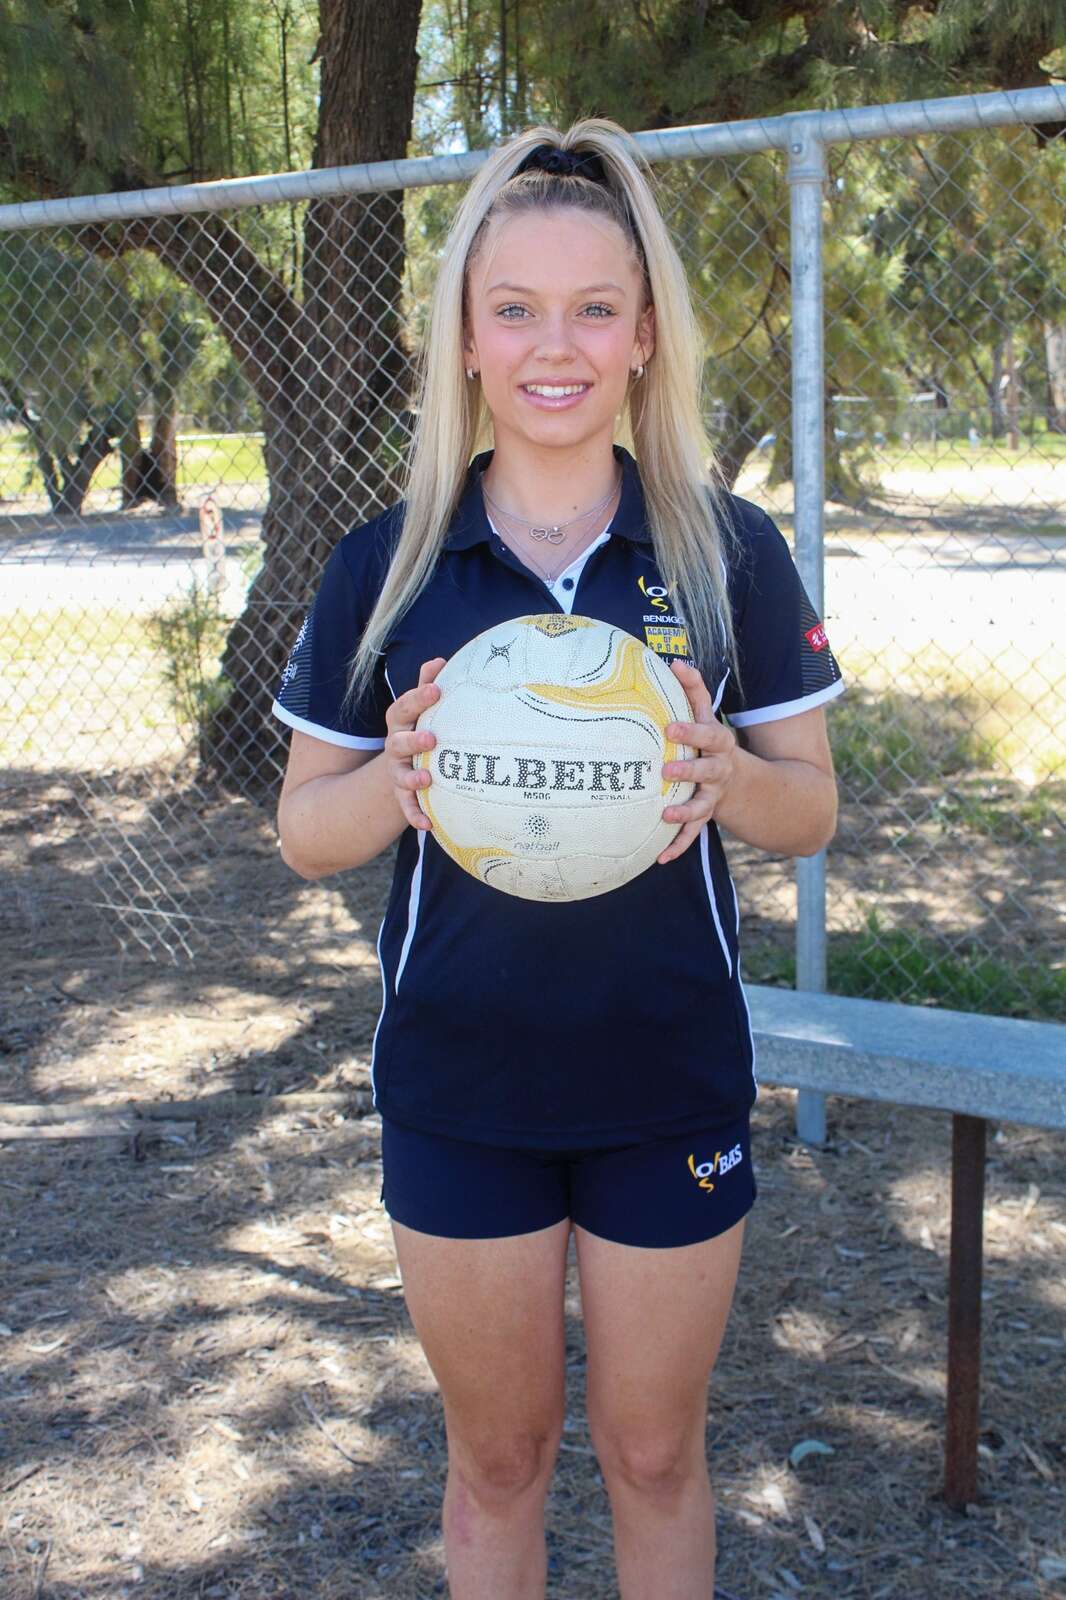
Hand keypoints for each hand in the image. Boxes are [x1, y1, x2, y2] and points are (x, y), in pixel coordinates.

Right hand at [383, 657, 446, 831]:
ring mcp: (397, 772)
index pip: (404, 707)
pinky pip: (406, 807)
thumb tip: (439, 660)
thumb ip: (427, 686)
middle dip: (413, 740)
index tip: (436, 689)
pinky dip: (415, 815)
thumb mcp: (420, 709)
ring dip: (412, 778)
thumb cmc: (419, 728)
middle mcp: (395, 747)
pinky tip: (428, 825)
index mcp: (400, 722)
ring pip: (400, 776)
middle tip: (432, 738)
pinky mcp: (402, 795)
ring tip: (427, 779)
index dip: (418, 698)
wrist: (398, 765)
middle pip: (397, 742)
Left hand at [657, 660, 737, 863]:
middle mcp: (719, 770)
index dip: (691, 732)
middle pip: (707, 770)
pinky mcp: (705, 816)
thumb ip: (693, 691)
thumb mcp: (709, 717)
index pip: (708, 735)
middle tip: (665, 770)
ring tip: (665, 815)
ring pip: (701, 806)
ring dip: (684, 812)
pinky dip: (678, 847)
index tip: (669, 729)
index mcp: (719, 744)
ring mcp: (713, 795)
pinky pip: (692, 834)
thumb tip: (674, 661)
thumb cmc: (714, 742)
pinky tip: (660, 859)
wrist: (748, 783)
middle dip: (689, 770)